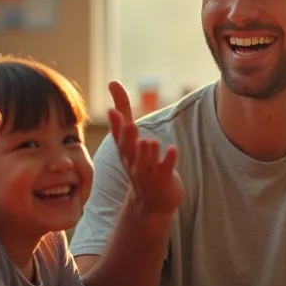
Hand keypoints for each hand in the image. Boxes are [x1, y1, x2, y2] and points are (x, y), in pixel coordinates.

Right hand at [107, 81, 182, 214]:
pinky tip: (173, 149)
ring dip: (147, 152)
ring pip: (145, 162)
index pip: (118, 137)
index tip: (112, 111)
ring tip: (150, 141)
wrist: (150, 203)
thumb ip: (123, 108)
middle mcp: (133, 162)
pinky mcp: (163, 180)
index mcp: (125, 150)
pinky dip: (168, 160)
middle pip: (129, 150)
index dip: (115, 125)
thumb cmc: (139, 162)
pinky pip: (165, 170)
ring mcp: (148, 173)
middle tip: (130, 126)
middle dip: (129, 139)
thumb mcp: (129, 136)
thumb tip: (112, 82)